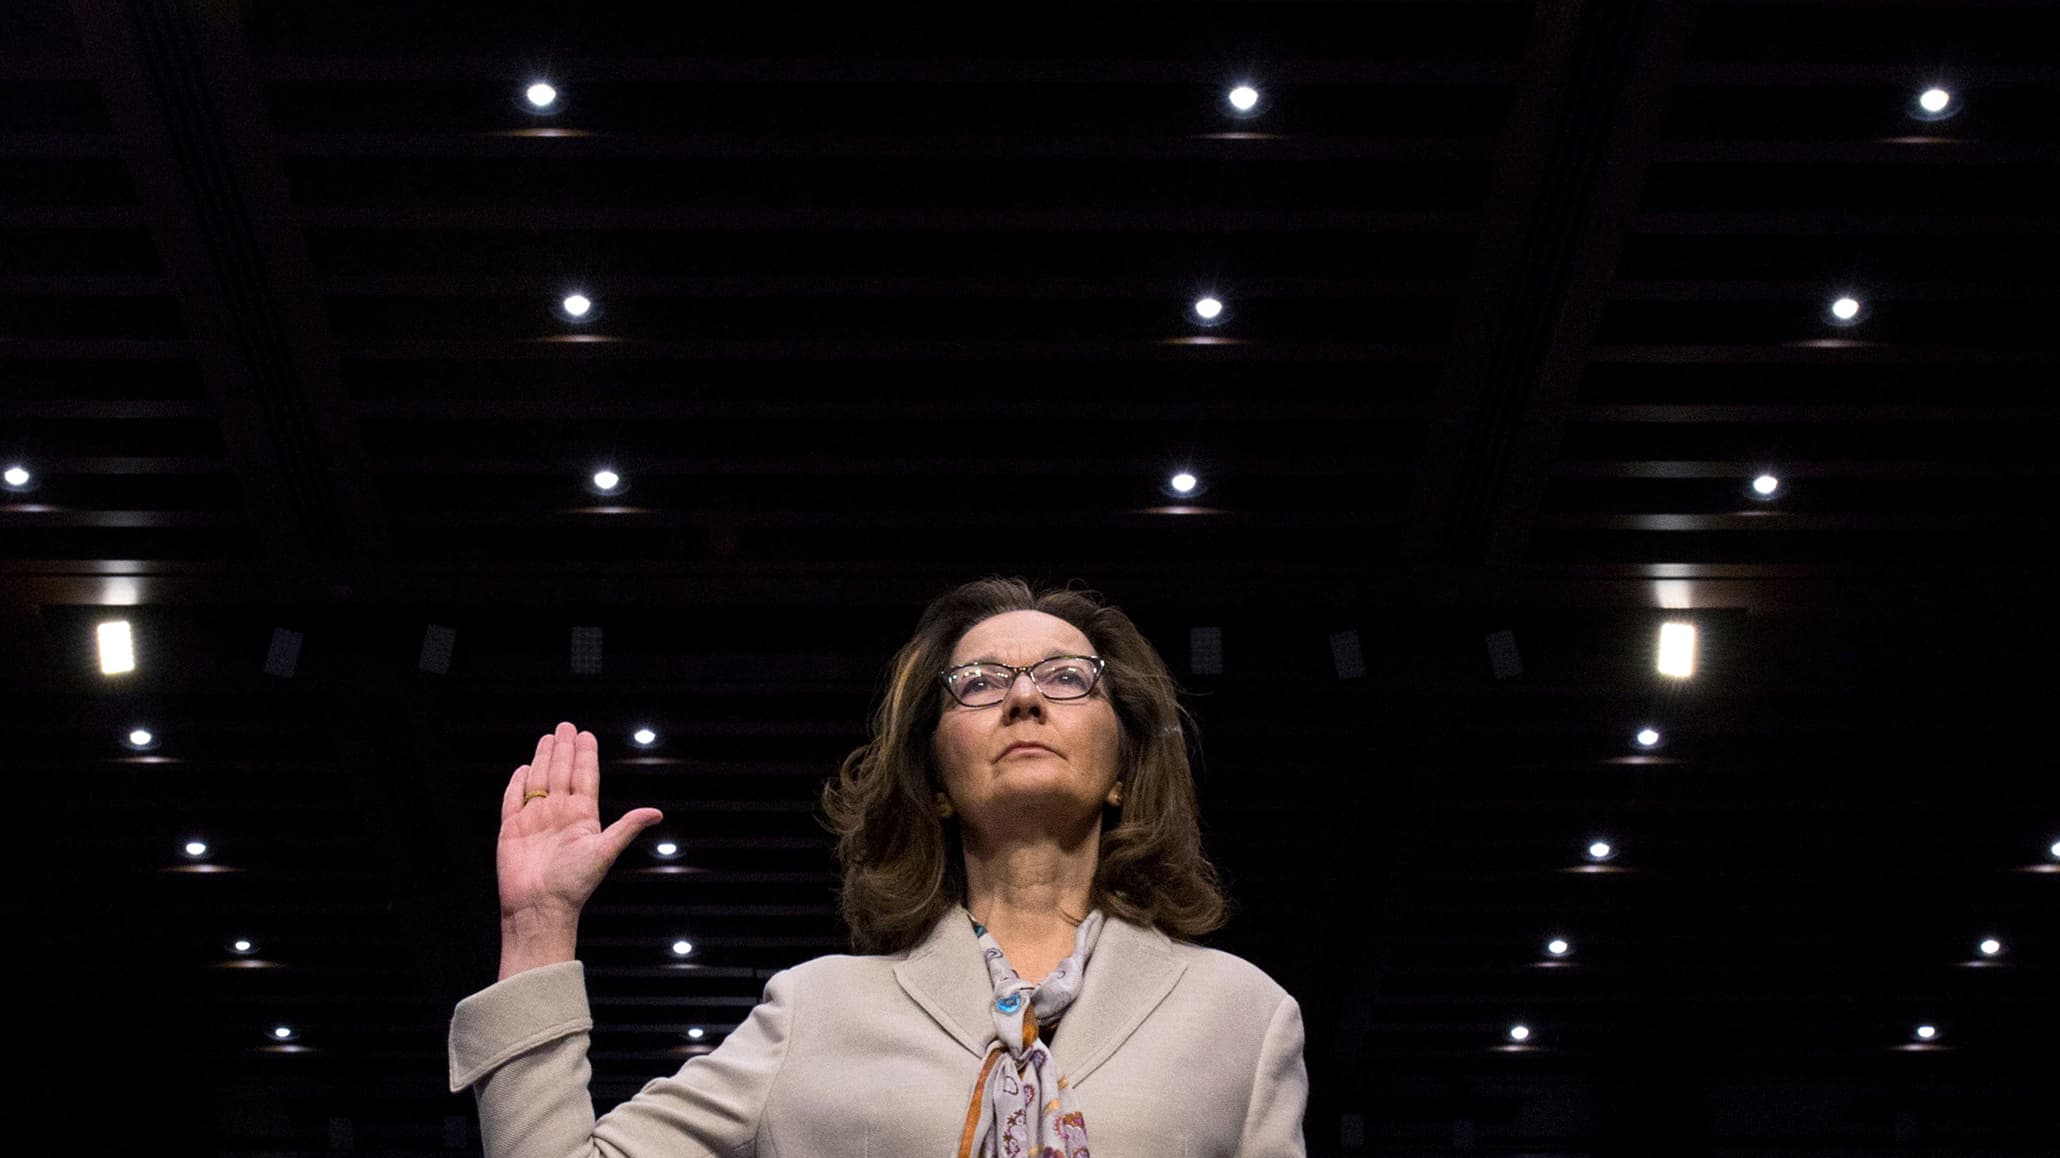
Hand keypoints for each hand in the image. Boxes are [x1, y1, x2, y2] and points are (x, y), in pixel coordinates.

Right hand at [496, 721, 664, 921]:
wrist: (539, 907)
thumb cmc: (573, 884)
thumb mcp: (604, 851)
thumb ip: (626, 827)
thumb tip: (657, 813)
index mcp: (582, 817)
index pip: (584, 778)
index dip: (585, 756)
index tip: (587, 735)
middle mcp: (559, 814)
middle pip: (561, 772)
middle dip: (563, 749)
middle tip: (566, 726)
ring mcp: (535, 820)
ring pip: (539, 780)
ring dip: (543, 759)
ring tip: (548, 738)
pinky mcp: (512, 829)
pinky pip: (514, 800)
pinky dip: (517, 783)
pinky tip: (523, 768)